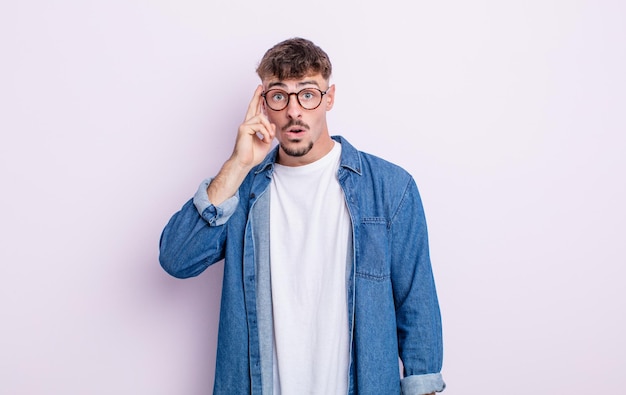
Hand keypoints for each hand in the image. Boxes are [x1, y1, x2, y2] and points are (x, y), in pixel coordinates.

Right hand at [207, 86, 275, 205]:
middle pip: (252, 106)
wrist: (244, 163)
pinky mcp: (244, 128)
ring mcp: (244, 125)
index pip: (255, 111)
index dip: (258, 102)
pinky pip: (260, 125)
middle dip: (257, 96)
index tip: (261, 93)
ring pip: (261, 118)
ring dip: (268, 128)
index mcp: (252, 126)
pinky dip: (266, 133)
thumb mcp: (266, 142)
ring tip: (268, 138)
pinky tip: (265, 139)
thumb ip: (269, 133)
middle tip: (260, 87)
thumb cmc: (252, 155)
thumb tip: (272, 124)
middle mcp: (247, 123)